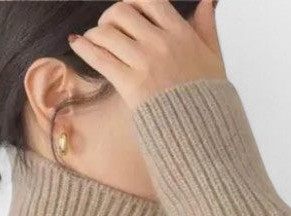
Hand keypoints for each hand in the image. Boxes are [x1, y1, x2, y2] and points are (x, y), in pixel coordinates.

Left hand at [67, 0, 225, 110]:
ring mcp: (143, 62)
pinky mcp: (129, 83)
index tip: (126, 10)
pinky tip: (76, 43)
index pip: (149, 0)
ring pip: (107, 33)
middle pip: (122, 13)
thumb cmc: (206, 96)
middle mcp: (160, 42)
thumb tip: (205, 2)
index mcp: (180, 32)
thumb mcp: (213, 57)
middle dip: (109, 18)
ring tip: (91, 39)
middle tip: (106, 28)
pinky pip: (100, 58)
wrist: (198, 128)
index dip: (132, 1)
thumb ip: (206, 27)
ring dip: (94, 33)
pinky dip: (84, 48)